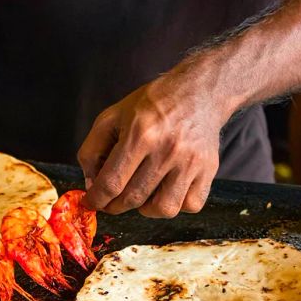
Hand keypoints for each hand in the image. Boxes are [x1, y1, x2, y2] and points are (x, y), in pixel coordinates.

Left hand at [78, 70, 227, 217]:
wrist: (198, 91)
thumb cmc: (151, 106)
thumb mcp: (112, 116)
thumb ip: (92, 150)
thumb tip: (92, 185)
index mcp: (140, 134)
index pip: (111, 182)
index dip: (96, 199)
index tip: (91, 203)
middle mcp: (167, 149)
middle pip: (133, 198)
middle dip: (114, 206)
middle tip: (110, 201)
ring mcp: (191, 162)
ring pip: (163, 209)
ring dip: (145, 209)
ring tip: (140, 194)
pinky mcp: (209, 169)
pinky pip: (189, 205)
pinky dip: (175, 204)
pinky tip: (166, 189)